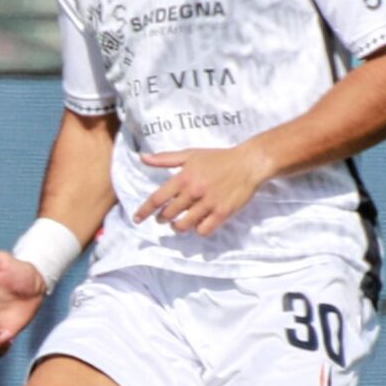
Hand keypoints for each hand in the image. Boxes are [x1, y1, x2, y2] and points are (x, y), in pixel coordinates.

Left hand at [134, 142, 273, 236]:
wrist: (248, 163)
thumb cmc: (218, 158)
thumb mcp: (190, 154)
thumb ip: (165, 158)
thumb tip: (142, 158)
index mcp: (184, 177)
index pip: (158, 198)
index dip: (145, 210)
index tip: (137, 218)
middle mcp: (194, 191)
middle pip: (169, 214)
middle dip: (162, 219)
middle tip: (162, 218)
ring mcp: (208, 203)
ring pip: (184, 225)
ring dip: (177, 227)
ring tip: (178, 224)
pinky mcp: (222, 213)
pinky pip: (203, 230)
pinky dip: (198, 230)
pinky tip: (198, 224)